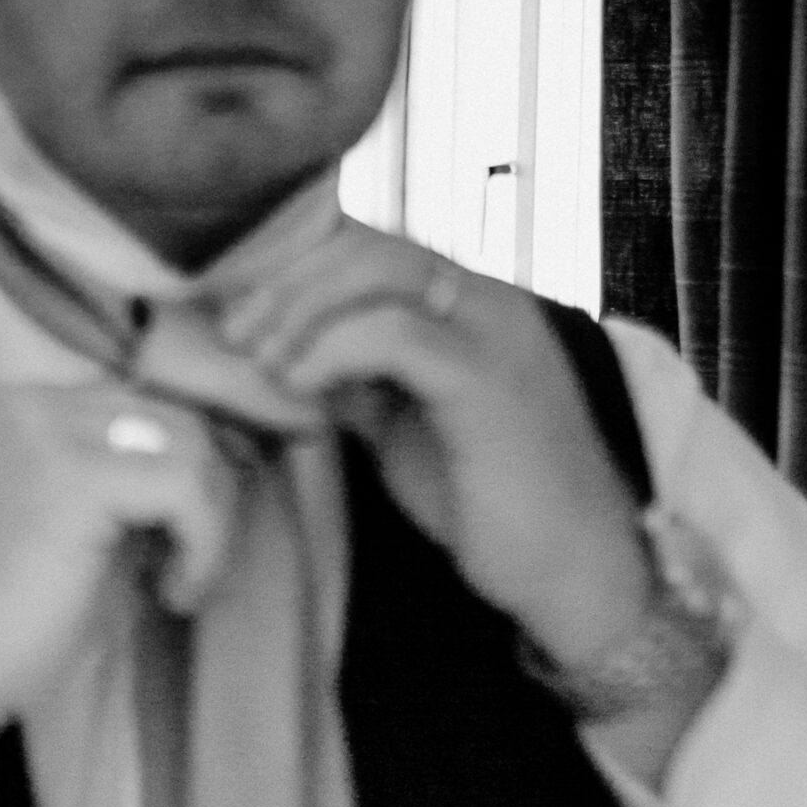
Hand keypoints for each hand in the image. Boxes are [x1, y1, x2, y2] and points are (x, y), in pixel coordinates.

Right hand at [0, 388, 235, 801]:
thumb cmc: (9, 621)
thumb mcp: (82, 530)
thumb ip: (132, 487)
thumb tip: (224, 470)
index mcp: (31, 411)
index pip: (153, 404)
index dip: (197, 469)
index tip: (199, 537)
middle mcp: (39, 403)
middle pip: (181, 417)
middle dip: (212, 495)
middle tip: (193, 568)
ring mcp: (53, 432)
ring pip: (193, 446)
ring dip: (212, 524)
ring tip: (177, 586)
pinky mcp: (76, 475)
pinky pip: (187, 489)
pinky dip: (203, 545)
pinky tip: (170, 594)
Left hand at [223, 225, 654, 673]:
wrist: (570, 566)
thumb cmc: (487, 497)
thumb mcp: (400, 419)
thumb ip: (352, 374)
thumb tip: (274, 352)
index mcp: (464, 298)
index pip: (366, 240)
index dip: (292, 264)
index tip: (237, 311)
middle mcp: (484, 295)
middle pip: (364, 241)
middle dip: (285, 282)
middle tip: (236, 335)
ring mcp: (492, 328)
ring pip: (379, 269)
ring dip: (300, 309)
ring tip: (260, 360)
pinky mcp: (487, 377)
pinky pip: (394, 332)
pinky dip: (331, 349)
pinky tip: (297, 386)